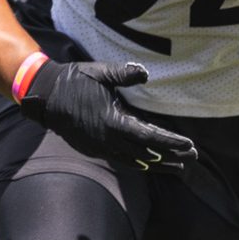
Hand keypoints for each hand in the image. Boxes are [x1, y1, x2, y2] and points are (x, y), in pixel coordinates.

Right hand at [19, 60, 197, 172]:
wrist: (46, 97)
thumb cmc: (75, 81)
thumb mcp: (100, 72)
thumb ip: (125, 74)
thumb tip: (145, 73)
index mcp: (112, 122)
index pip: (149, 136)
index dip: (171, 142)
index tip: (189, 145)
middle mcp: (108, 140)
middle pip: (147, 154)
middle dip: (171, 157)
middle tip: (192, 158)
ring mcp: (100, 148)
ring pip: (135, 162)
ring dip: (158, 165)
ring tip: (178, 167)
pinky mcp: (95, 150)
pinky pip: (123, 160)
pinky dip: (140, 163)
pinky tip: (150, 163)